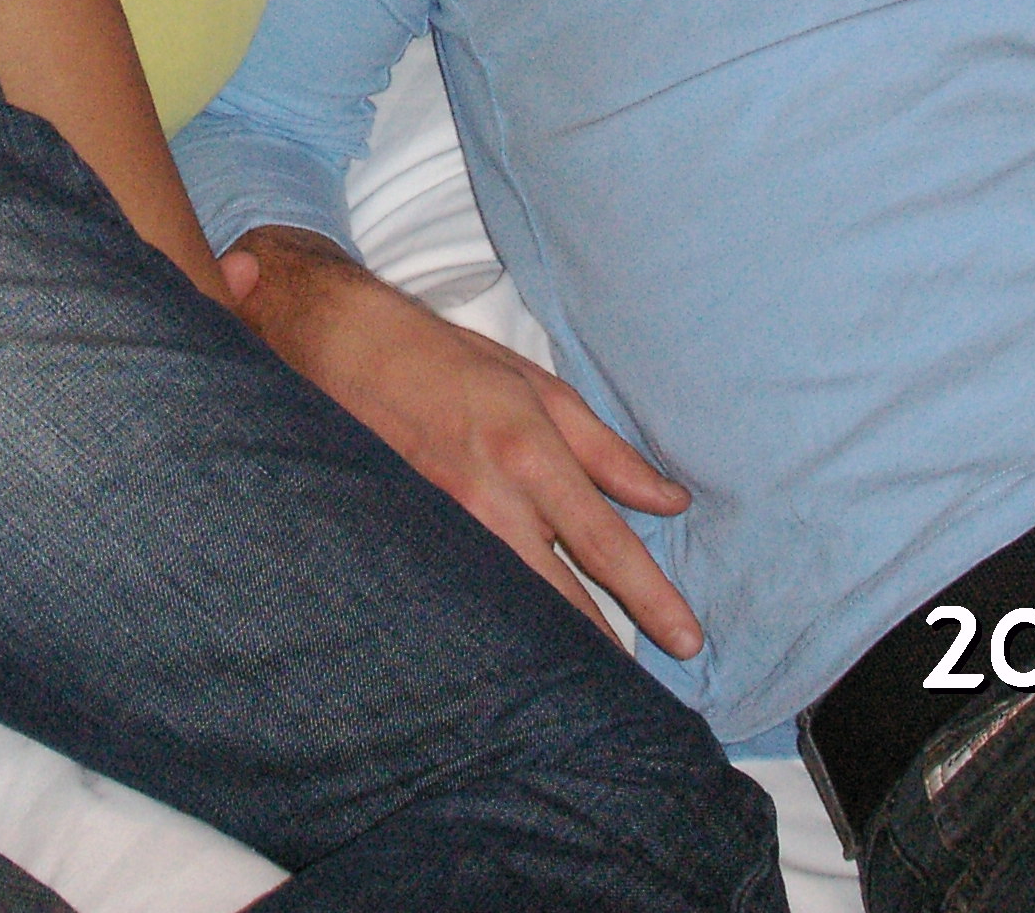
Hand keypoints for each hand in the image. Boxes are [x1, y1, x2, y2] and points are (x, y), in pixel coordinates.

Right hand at [222, 227, 702, 656]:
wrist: (347, 347)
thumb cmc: (449, 361)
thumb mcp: (541, 389)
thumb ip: (608, 452)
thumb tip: (669, 501)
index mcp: (530, 452)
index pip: (605, 542)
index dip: (650, 596)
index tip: (688, 638)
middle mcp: (489, 498)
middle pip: (558, 596)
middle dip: (602, 645)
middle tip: (638, 687)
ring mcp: (443, 523)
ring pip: (509, 603)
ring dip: (547, 640)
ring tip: (584, 678)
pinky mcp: (409, 536)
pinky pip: (463, 590)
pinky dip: (493, 619)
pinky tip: (513, 645)